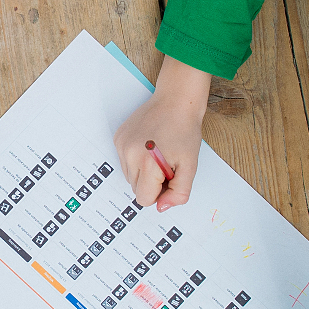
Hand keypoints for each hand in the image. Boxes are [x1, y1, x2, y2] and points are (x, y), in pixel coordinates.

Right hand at [114, 56, 210, 210]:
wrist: (176, 100)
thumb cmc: (185, 131)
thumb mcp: (191, 165)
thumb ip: (179, 192)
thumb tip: (161, 207)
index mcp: (148, 163)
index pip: (145, 199)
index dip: (160, 192)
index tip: (170, 176)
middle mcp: (129, 154)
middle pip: (136, 189)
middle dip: (152, 182)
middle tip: (167, 163)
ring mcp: (121, 145)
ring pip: (130, 176)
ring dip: (144, 171)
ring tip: (158, 152)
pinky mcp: (118, 138)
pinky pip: (125, 161)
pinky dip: (136, 159)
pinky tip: (149, 144)